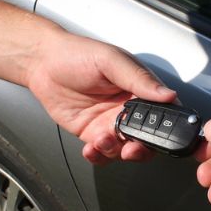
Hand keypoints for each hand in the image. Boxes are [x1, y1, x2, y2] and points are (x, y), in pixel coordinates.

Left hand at [26, 29, 176, 163]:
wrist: (42, 63)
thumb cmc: (77, 54)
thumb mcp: (111, 61)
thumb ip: (140, 80)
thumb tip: (168, 94)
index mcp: (140, 90)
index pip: (163, 113)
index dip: (166, 128)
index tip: (159, 136)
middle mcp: (129, 109)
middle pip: (148, 138)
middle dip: (142, 148)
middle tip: (131, 147)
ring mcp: (111, 123)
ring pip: (126, 150)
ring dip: (117, 152)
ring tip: (103, 141)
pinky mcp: (93, 134)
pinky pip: (103, 153)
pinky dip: (99, 156)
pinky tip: (91, 148)